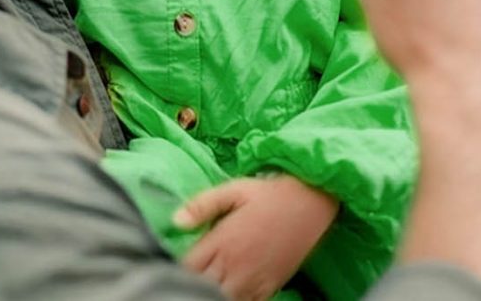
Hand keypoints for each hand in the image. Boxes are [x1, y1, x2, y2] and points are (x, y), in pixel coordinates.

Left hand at [173, 175, 337, 300]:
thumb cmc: (268, 194)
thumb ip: (202, 205)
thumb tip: (175, 221)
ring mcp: (254, 280)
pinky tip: (228, 290)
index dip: (176, 267)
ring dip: (211, 292)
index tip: (170, 261)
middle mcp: (236, 266)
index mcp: (223, 242)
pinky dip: (234, 299)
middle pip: (203, 286)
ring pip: (223, 298)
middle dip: (190, 282)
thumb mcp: (233, 190)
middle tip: (185, 274)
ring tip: (203, 283)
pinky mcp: (271, 287)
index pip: (188, 267)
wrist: (310, 202)